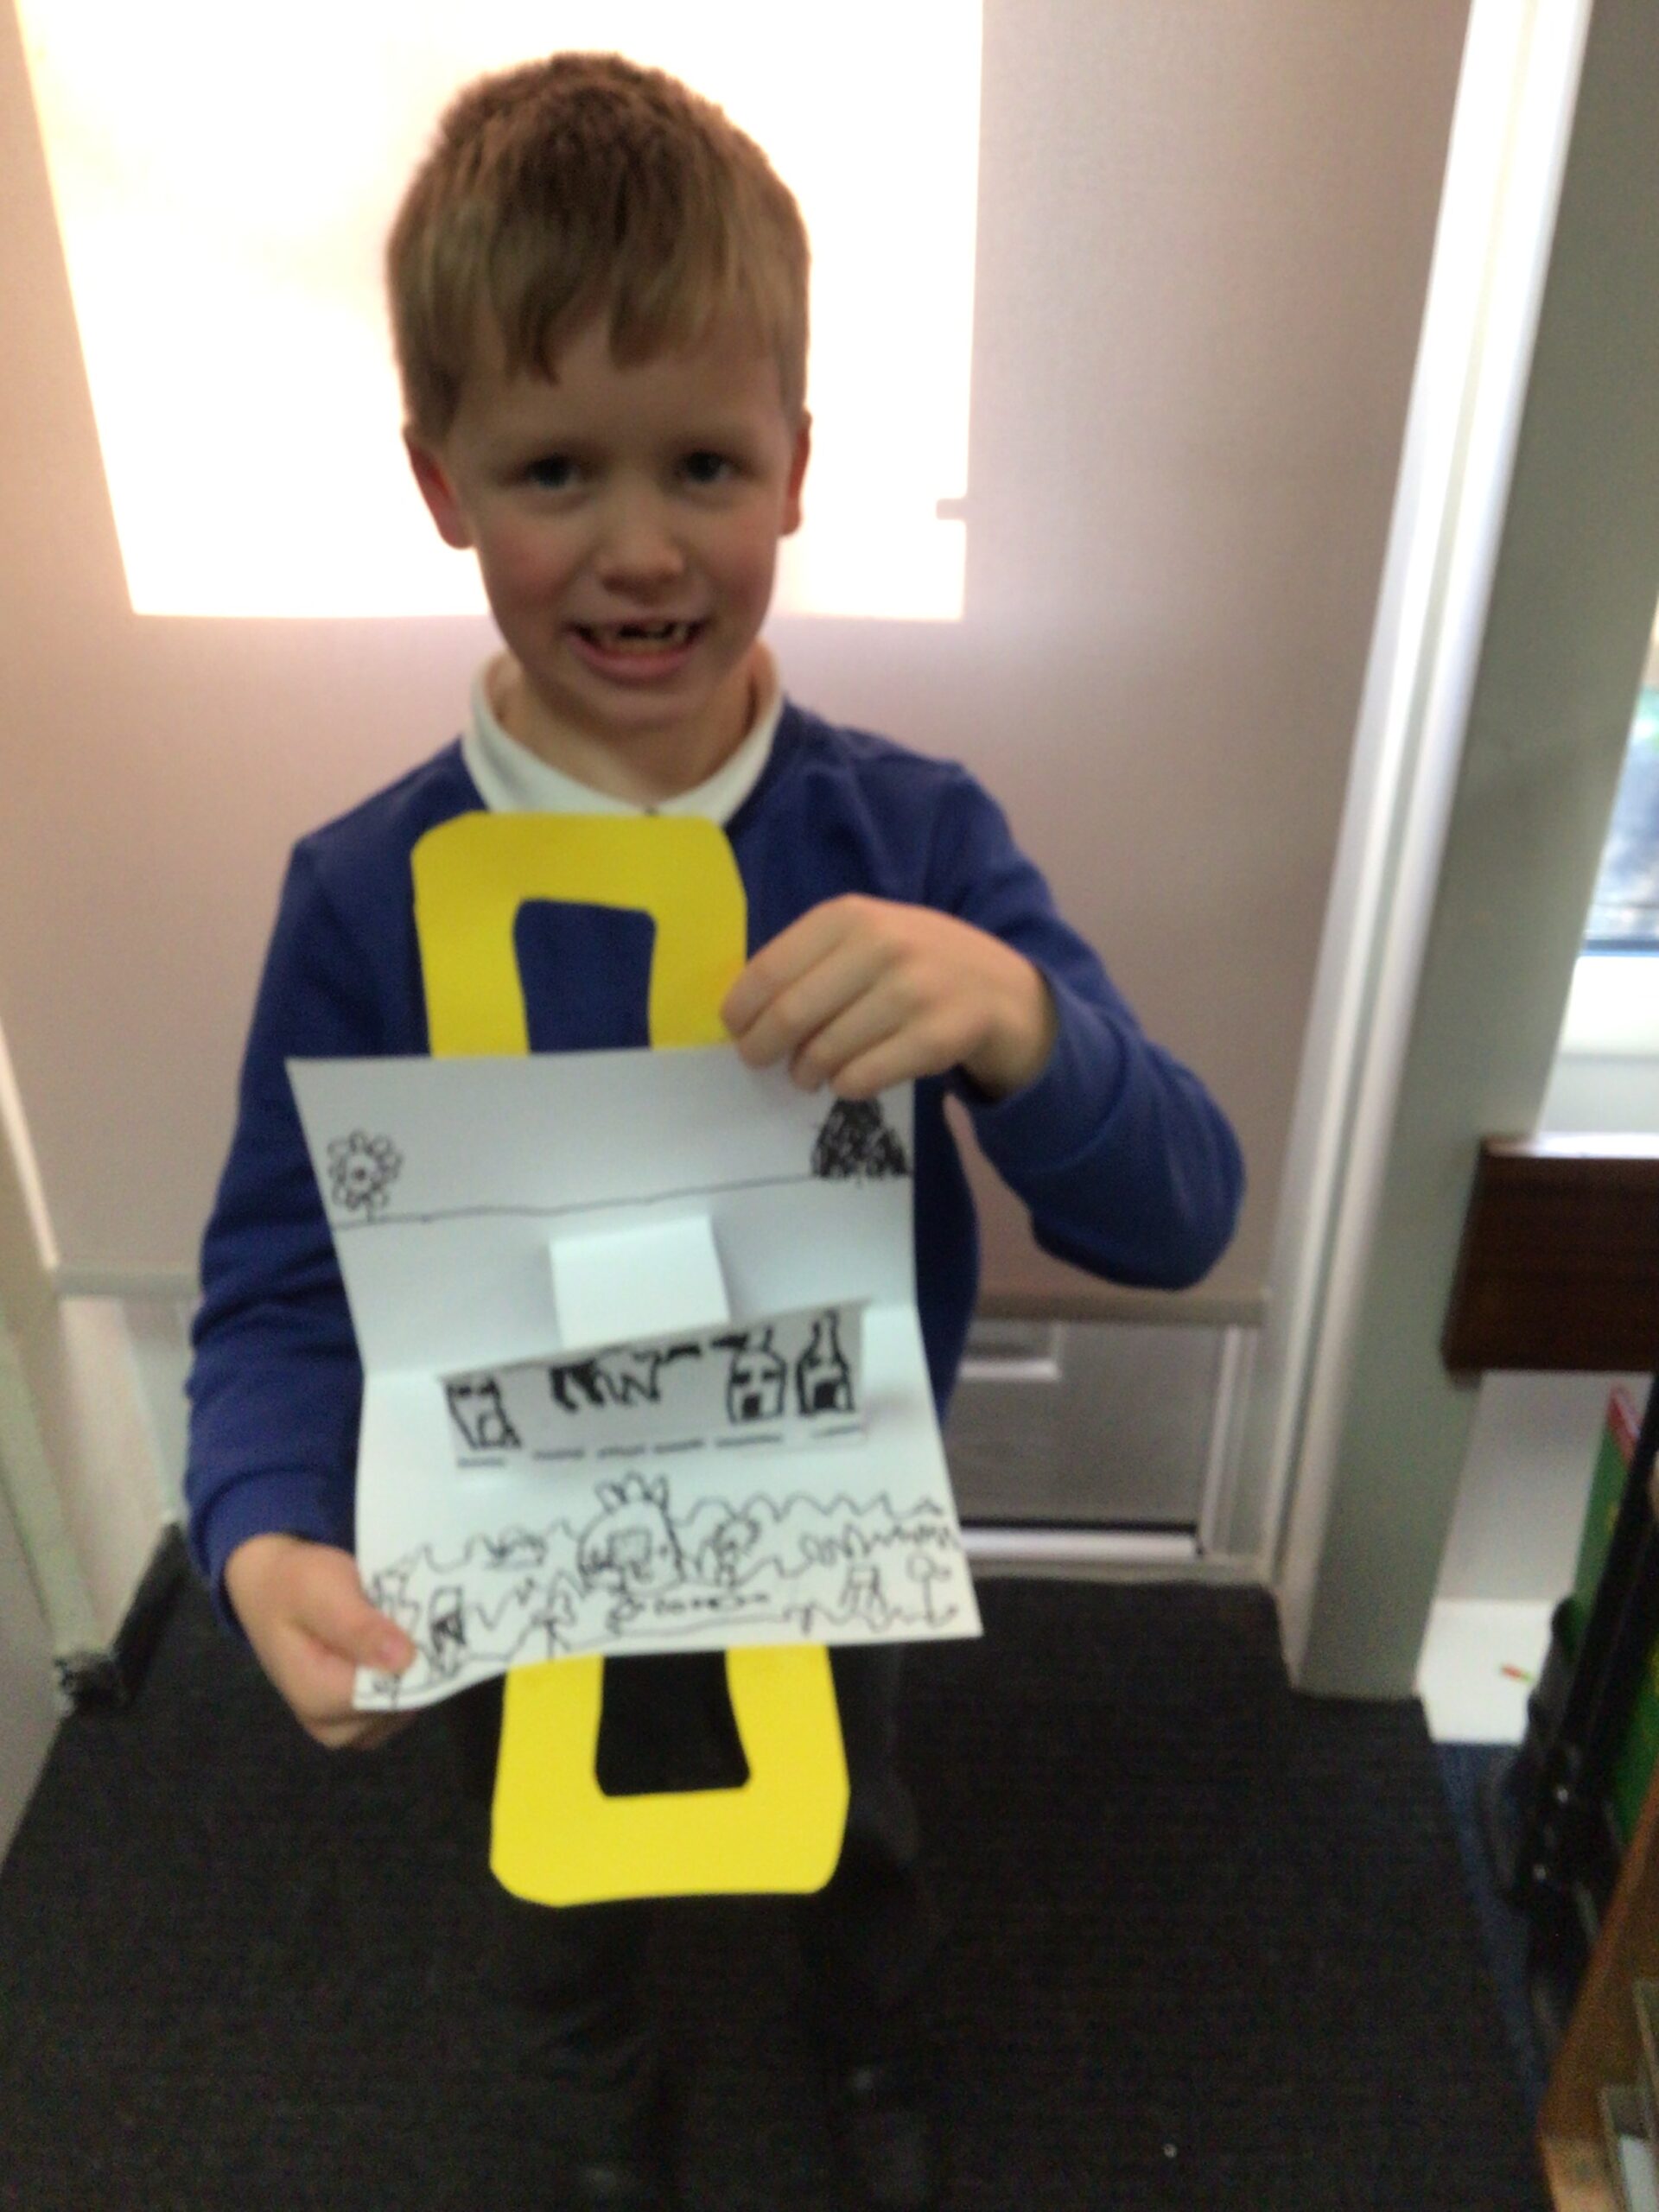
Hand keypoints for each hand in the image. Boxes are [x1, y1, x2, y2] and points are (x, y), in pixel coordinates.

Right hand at [223, 1534, 416, 1750]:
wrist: (272, 1589)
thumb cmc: (294, 1586)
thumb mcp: (321, 1590)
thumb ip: (357, 1626)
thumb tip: (404, 1660)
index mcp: (319, 1700)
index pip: (394, 1692)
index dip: (418, 1657)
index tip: (425, 1620)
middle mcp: (334, 1728)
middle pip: (404, 1702)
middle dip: (418, 1660)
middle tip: (411, 1614)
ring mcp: (350, 1729)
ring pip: (409, 1705)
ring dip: (416, 1665)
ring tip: (401, 1624)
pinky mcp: (362, 1720)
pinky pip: (403, 1704)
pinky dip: (409, 1673)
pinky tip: (397, 1642)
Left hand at [722, 895, 1057, 1100]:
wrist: (1001, 988)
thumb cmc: (915, 964)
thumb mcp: (867, 936)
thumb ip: (810, 960)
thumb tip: (744, 1014)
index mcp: (850, 916)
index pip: (769, 970)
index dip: (741, 1010)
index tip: (736, 1030)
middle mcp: (880, 946)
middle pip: (789, 1015)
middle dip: (762, 1048)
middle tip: (761, 1060)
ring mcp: (913, 991)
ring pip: (823, 1052)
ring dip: (806, 1072)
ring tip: (810, 1071)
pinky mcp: (935, 1037)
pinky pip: (861, 1078)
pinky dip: (845, 1086)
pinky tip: (851, 1078)